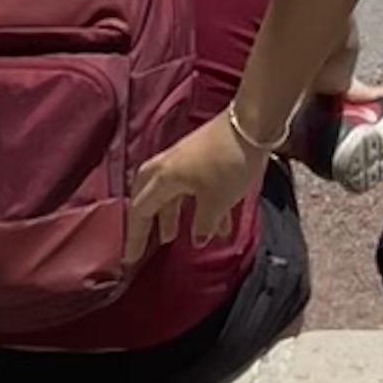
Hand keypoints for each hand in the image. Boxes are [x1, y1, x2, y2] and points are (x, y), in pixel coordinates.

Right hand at [125, 116, 259, 263]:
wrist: (252, 123)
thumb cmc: (228, 164)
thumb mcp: (217, 201)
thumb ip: (204, 223)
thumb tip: (198, 239)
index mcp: (164, 177)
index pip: (141, 211)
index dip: (135, 236)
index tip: (130, 259)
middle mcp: (167, 165)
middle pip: (147, 194)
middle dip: (146, 219)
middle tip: (147, 241)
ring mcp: (185, 157)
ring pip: (169, 189)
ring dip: (171, 212)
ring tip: (176, 235)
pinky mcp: (202, 153)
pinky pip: (190, 184)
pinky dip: (195, 203)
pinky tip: (215, 222)